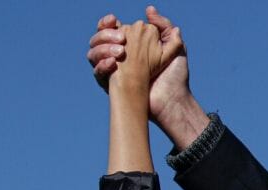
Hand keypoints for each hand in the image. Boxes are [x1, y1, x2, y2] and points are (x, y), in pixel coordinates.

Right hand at [88, 6, 189, 123]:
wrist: (172, 100)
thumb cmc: (174, 75)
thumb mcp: (174, 47)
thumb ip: (163, 27)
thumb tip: (148, 10)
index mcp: (131, 45)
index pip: (111, 28)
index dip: (108, 22)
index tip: (114, 20)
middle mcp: (118, 56)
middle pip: (99, 38)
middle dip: (106, 35)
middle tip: (122, 39)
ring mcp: (113, 70)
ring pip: (93, 52)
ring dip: (103, 49)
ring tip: (120, 53)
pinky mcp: (111, 85)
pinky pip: (97, 72)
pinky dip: (102, 65)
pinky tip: (113, 64)